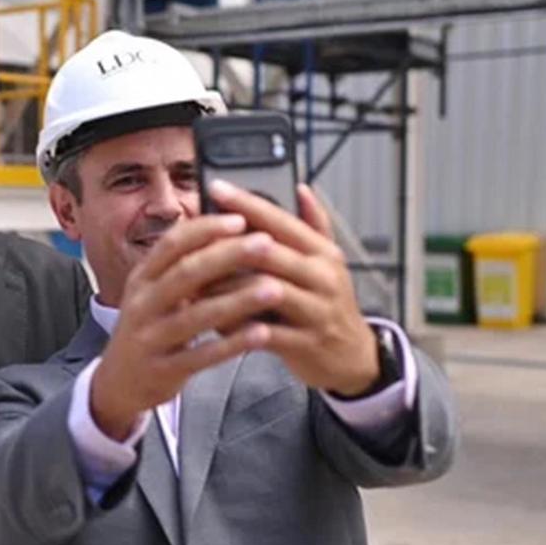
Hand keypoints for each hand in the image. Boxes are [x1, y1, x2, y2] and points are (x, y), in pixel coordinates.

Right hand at [90, 213, 283, 438]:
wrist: (119, 381)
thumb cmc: (150, 327)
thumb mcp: (153, 291)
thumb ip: (181, 264)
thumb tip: (223, 226)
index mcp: (142, 278)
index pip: (172, 244)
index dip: (206, 229)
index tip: (241, 219)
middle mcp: (142, 304)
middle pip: (185, 274)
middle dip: (228, 256)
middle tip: (265, 244)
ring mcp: (150, 338)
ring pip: (195, 316)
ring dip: (237, 301)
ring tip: (274, 288)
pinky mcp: (163, 369)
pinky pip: (201, 356)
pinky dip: (232, 344)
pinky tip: (261, 334)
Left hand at [206, 180, 377, 394]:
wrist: (353, 357)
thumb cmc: (328, 304)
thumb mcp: (328, 262)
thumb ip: (314, 225)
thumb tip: (301, 188)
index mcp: (323, 252)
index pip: (281, 221)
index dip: (247, 204)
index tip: (216, 189)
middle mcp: (322, 277)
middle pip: (268, 252)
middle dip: (227, 246)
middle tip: (192, 244)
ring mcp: (316, 311)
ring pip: (263, 291)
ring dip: (225, 288)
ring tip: (195, 286)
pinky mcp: (305, 343)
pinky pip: (264, 332)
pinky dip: (236, 327)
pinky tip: (214, 323)